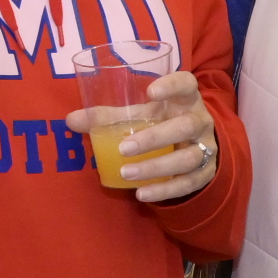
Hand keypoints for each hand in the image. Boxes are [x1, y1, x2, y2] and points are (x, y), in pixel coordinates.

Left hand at [75, 69, 217, 204]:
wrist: (195, 146)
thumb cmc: (163, 121)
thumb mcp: (143, 114)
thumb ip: (110, 116)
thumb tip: (70, 120)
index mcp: (186, 100)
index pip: (187, 84)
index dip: (172, 86)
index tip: (150, 92)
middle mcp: (200, 121)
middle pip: (186, 126)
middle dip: (155, 137)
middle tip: (124, 148)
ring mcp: (206, 148)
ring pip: (188, 158)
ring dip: (156, 167)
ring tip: (126, 173)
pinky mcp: (206, 172)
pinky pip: (188, 183)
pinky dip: (164, 190)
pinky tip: (142, 193)